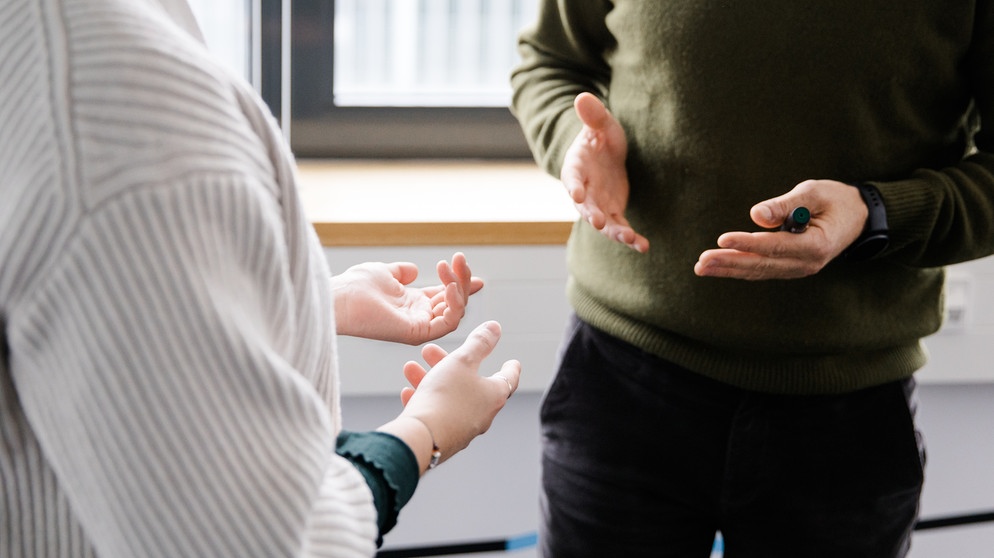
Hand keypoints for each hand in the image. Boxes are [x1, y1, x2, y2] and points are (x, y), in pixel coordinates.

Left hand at [333, 252, 483, 343]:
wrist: (342, 297)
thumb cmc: (355, 286)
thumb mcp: (385, 272)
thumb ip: (401, 272)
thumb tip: (414, 270)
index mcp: (412, 304)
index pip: (445, 295)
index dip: (460, 281)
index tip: (468, 267)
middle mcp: (419, 316)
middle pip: (454, 302)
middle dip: (462, 279)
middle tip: (460, 259)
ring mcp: (419, 326)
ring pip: (455, 313)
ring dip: (460, 288)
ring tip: (452, 268)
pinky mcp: (417, 333)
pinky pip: (448, 323)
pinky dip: (454, 305)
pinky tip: (450, 286)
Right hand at [377, 321, 521, 472]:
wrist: (422, 438)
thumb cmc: (445, 397)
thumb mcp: (462, 361)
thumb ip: (478, 343)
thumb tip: (495, 327)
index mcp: (494, 395)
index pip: (508, 378)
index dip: (510, 368)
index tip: (513, 363)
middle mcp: (483, 414)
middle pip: (471, 384)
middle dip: (450, 364)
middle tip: (431, 352)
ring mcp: (463, 428)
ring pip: (449, 397)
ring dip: (431, 379)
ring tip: (411, 368)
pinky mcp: (444, 438)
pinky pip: (436, 414)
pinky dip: (424, 400)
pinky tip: (408, 392)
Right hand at [561, 92, 648, 252]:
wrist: (606, 153)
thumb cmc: (600, 136)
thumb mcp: (600, 124)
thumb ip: (593, 116)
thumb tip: (582, 97)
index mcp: (576, 168)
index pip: (571, 178)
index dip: (572, 186)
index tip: (575, 194)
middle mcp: (583, 191)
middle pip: (585, 206)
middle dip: (592, 214)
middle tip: (598, 222)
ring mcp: (598, 204)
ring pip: (604, 222)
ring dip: (615, 232)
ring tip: (630, 239)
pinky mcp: (613, 212)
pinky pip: (620, 227)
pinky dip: (630, 238)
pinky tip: (643, 246)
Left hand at [694, 179, 867, 279]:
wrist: (856, 218)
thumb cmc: (834, 200)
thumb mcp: (814, 193)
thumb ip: (786, 204)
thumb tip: (756, 215)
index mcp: (817, 245)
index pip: (776, 246)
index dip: (748, 243)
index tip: (723, 239)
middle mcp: (807, 263)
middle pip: (762, 264)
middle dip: (730, 263)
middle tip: (702, 262)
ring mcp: (798, 269)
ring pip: (759, 271)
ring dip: (729, 269)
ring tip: (702, 267)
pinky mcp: (789, 267)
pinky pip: (762, 270)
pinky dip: (739, 269)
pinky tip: (718, 267)